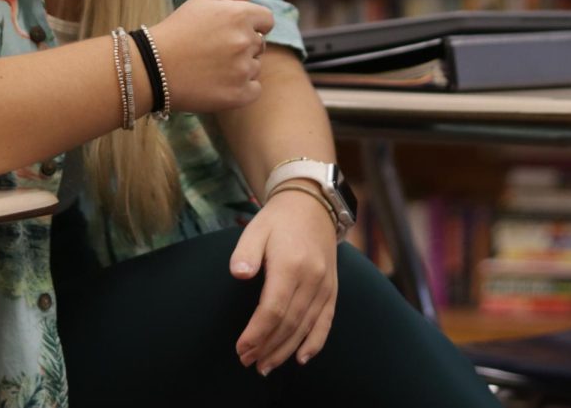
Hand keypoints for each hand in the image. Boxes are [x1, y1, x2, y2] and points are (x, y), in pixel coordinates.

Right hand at [148, 0, 274, 113]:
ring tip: (212, 67)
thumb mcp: (202, 0)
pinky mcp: (238, 94)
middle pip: (260, 44)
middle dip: (244, 46)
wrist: (153, 67)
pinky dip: (242, 89)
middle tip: (215, 50)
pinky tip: (220, 83)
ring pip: (255, 67)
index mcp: (240, 15)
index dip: (253, 25)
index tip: (232, 32)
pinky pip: (254, 89)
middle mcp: (246, 41)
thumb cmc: (177, 30)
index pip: (267, 20)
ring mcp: (243, 69)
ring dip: (241, 67)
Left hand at [229, 184, 338, 374]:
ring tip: (267, 366)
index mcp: (290, 265)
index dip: (257, 333)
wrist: (312, 205)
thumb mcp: (256, 228)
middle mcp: (312, 278)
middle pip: (290, 323)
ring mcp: (325, 284)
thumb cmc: (278, 220)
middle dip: (267, 347)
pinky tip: (301, 358)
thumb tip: (238, 273)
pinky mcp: (332, 288)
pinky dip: (315, 342)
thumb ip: (246, 252)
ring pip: (306, 326)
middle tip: (249, 362)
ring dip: (286, 350)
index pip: (273, 309)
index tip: (241, 349)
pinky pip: (326, 321)